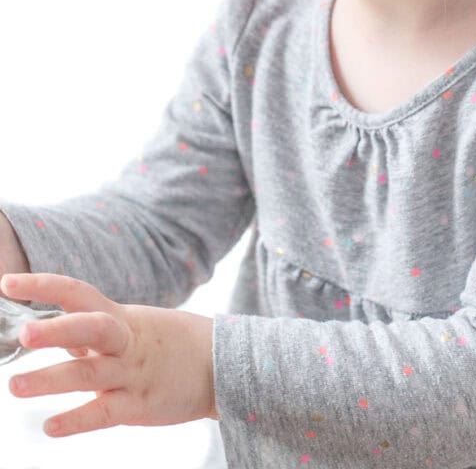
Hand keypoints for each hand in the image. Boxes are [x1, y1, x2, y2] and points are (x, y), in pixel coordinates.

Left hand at [0, 272, 216, 437]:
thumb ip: (90, 330)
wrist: (218, 364)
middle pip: (92, 328)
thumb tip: (45, 328)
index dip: (44, 285)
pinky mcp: (140, 405)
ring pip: (91, 374)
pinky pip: (106, 412)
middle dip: (57, 330)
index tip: (7, 283)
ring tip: (14, 386)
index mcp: (120, 316)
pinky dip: (77, 420)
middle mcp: (125, 341)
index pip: (78, 293)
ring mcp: (133, 373)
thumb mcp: (130, 326)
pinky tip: (49, 427)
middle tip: (22, 334)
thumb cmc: (165, 343)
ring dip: (51, 379)